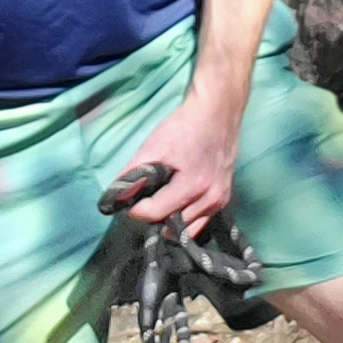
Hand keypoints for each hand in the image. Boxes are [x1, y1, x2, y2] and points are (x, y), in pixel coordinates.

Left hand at [114, 90, 241, 238]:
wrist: (217, 113)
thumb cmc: (186, 126)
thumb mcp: (154, 145)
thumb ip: (134, 172)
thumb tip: (117, 194)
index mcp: (193, 184)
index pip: (157, 213)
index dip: (138, 210)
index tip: (131, 205)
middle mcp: (210, 197)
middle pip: (173, 225)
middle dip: (155, 217)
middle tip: (145, 205)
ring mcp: (220, 200)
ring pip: (188, 229)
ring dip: (171, 223)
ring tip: (160, 208)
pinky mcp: (225, 198)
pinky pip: (202, 222)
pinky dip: (187, 221)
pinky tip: (177, 209)